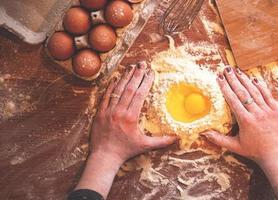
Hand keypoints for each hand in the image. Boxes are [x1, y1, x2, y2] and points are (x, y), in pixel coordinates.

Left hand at [74, 62, 176, 198]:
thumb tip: (176, 138)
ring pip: (117, 89)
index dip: (146, 82)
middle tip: (142, 63)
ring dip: (125, 77)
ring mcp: (108, 111)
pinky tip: (116, 78)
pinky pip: (105, 95)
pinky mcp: (99, 112)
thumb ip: (161, 141)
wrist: (104, 156)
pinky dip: (111, 86)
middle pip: (129, 88)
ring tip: (131, 66)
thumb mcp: (145, 145)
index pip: (140, 94)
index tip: (151, 73)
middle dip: (137, 74)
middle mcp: (119, 111)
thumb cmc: (126, 151)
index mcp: (131, 117)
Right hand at [202, 67, 277, 199]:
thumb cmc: (254, 151)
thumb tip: (204, 133)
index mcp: (245, 121)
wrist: (276, 155)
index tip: (219, 79)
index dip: (225, 88)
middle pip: (243, 93)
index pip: (233, 100)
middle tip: (226, 69)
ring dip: (245, 80)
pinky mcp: (277, 111)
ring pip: (255, 92)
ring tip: (237, 71)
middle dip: (233, 80)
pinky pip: (268, 95)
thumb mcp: (234, 146)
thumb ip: (219, 139)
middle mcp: (257, 113)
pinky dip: (261, 86)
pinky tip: (254, 79)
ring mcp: (268, 111)